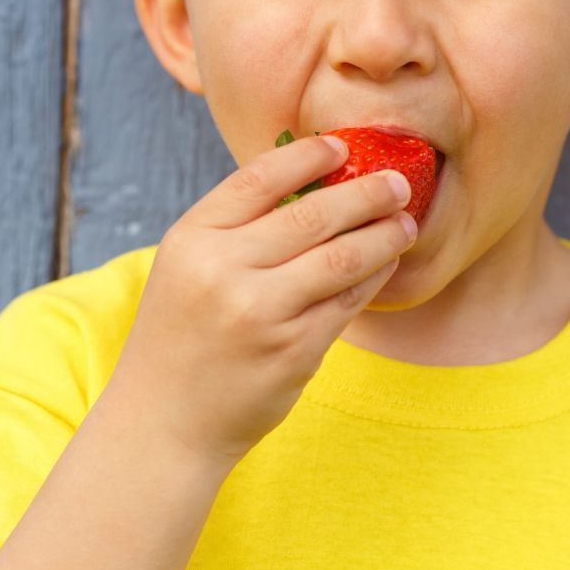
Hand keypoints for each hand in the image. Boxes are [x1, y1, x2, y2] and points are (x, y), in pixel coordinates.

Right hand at [106, 133, 416, 470]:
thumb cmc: (182, 334)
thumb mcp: (187, 266)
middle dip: (365, 193)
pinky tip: (387, 262)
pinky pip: (348, 301)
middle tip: (397, 182)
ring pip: (342, 258)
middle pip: (312, 214)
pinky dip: (375, 276)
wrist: (163, 423)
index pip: (259, 178)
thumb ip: (238, 226)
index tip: (342, 146)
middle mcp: (223, 271)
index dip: (307, 156)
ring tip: (406, 222)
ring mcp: (261, 313)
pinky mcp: (294, 351)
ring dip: (383, 234)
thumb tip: (316, 180)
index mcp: (192, 239)